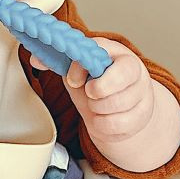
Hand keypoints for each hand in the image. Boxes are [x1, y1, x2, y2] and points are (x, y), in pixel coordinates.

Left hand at [31, 38, 153, 144]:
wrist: (120, 107)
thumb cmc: (98, 83)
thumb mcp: (79, 71)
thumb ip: (59, 63)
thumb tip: (37, 59)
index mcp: (117, 53)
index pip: (101, 55)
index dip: (81, 69)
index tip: (73, 80)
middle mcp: (134, 70)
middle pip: (110, 85)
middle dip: (92, 94)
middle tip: (90, 93)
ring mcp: (141, 93)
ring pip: (112, 107)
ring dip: (97, 109)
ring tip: (98, 104)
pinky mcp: (142, 115)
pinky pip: (116, 125)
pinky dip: (103, 125)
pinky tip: (105, 117)